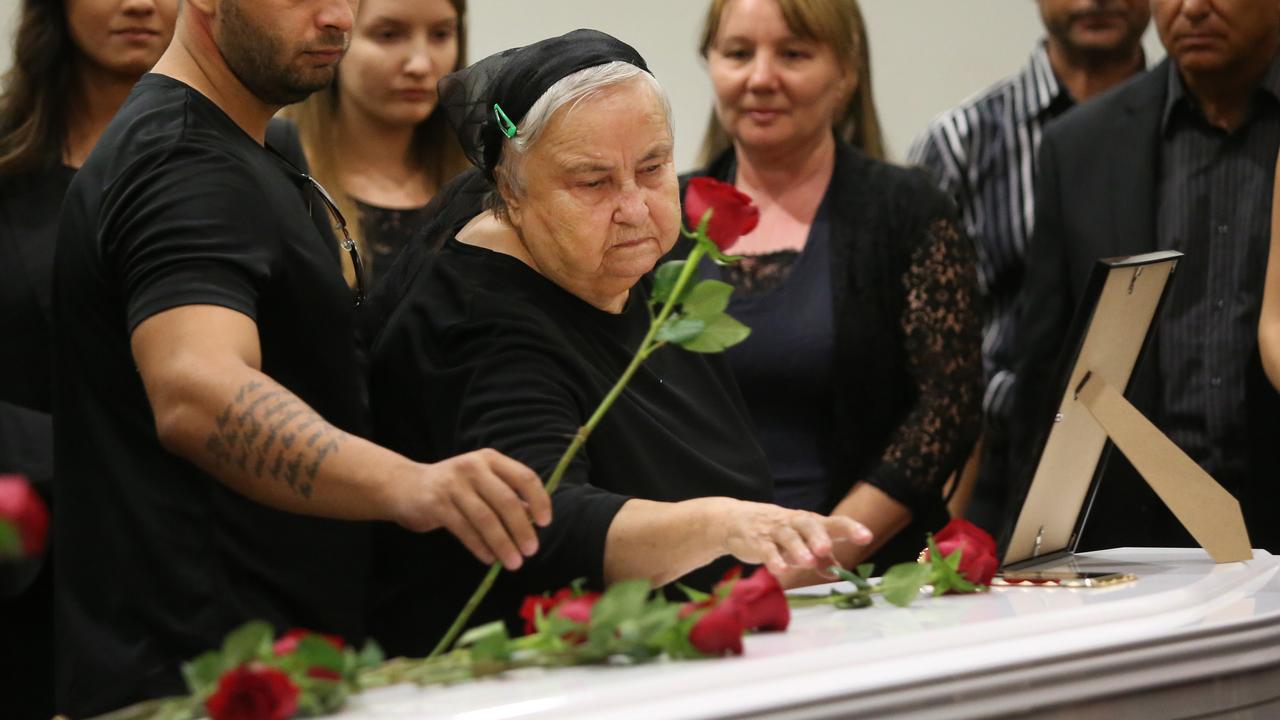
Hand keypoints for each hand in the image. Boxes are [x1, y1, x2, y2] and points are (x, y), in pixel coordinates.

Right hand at [390, 449, 551, 569]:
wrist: (405, 486)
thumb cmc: (453, 487)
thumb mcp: (482, 483)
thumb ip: (508, 496)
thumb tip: (535, 519)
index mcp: (490, 459)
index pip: (524, 477)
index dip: (539, 500)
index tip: (546, 523)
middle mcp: (473, 467)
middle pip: (507, 501)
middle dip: (522, 529)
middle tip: (531, 551)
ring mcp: (453, 485)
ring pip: (486, 519)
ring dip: (503, 543)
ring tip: (514, 562)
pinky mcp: (437, 504)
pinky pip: (464, 530)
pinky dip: (480, 547)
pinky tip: (490, 559)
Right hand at [718, 501, 871, 575]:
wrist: (734, 519)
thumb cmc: (775, 531)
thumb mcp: (801, 541)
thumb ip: (820, 557)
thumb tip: (838, 572)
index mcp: (810, 522)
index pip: (833, 523)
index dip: (851, 529)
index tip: (867, 537)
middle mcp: (794, 523)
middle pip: (809, 525)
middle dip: (818, 536)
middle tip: (826, 548)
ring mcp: (775, 532)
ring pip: (788, 537)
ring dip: (798, 549)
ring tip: (808, 563)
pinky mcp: (757, 542)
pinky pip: (766, 550)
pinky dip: (774, 560)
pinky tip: (781, 570)